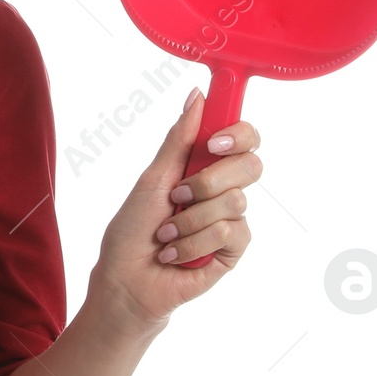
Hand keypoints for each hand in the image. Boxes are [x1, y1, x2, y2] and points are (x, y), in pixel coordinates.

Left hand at [91, 86, 260, 329]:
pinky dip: (193, 241)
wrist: (125, 280)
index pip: (244, 138)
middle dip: (207, 181)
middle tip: (178, 196)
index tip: (213, 142)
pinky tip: (174, 253)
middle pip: (251, 165)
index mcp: (205, 167)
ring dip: (189, 220)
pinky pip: (230, 232)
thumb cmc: (131, 230)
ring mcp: (231, 221)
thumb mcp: (151, 179)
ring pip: (235, 201)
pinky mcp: (233, 251)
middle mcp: (223, 190)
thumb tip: (197, 96)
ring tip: (166, 234)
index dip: (238, 134)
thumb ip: (178, 140)